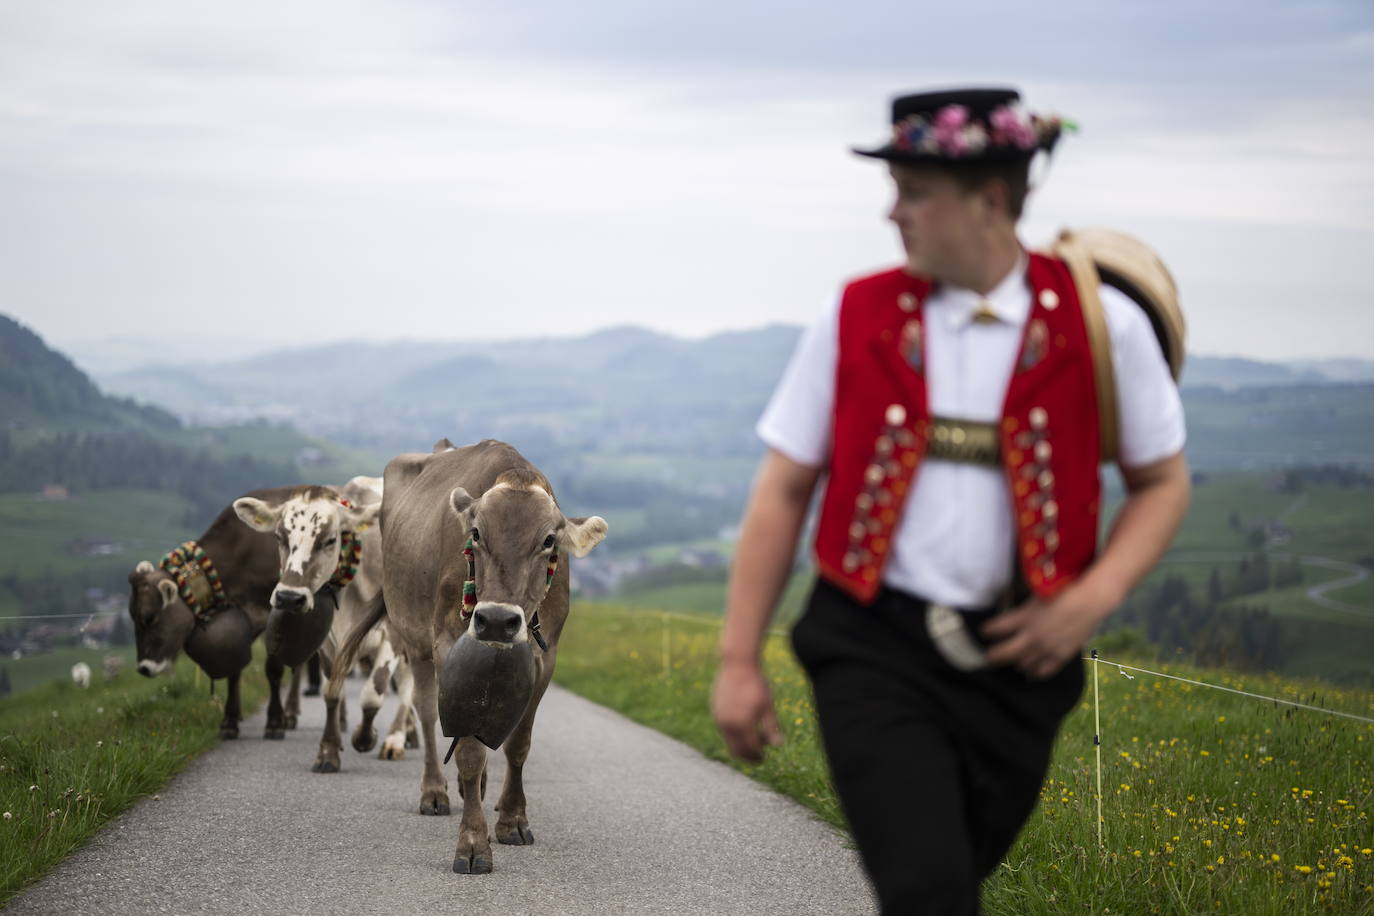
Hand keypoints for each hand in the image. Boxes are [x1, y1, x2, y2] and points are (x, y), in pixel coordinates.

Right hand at [711, 660, 783, 761]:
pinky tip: (744, 728)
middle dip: (747, 756)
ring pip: (729, 741)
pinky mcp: (715, 712)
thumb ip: (771, 727)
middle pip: (737, 750)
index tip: (764, 758)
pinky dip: (733, 735)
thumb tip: (778, 745)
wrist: (738, 664)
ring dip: (741, 745)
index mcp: (743, 723)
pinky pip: (724, 731)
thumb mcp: (768, 706)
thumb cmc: (756, 684)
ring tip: (754, 741)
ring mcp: (719, 718)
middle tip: (758, 757)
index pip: (750, 748)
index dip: (758, 756)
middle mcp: (728, 724)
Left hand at [980, 581, 1114, 678]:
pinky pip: (1042, 672)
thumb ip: (1022, 603)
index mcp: (1023, 618)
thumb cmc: (1063, 591)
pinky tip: (1031, 670)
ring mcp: (1045, 649)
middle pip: (1003, 653)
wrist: (1090, 602)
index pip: (995, 628)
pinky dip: (1034, 672)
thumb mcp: (1037, 594)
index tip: (984, 632)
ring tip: (1013, 660)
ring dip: (1015, 662)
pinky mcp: (1060, 657)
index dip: (987, 631)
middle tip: (988, 656)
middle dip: (992, 656)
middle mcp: (1031, 636)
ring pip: (1022, 664)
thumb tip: (1005, 598)